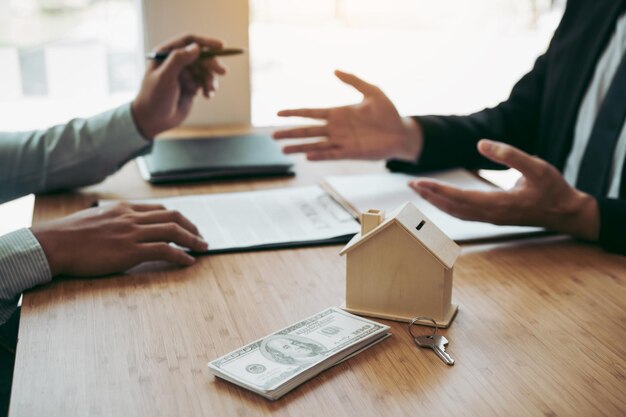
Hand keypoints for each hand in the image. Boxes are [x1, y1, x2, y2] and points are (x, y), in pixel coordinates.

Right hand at [30, 202, 208, 276]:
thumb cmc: (68, 235)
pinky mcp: (131, 250)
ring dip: (192, 240)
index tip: (185, 225)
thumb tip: (119, 228)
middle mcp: (131, 217)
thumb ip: (112, 220)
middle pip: (172, 216)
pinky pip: (164, 250)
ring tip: (203, 248)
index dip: (176, 218)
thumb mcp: (94, 218)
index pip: (159, 209)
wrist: (54, 244)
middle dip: (191, 226)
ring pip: (173, 231)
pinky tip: (189, 261)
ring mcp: (132, 233)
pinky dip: (181, 255)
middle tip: (201, 236)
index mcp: (123, 208)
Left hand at [132, 34, 227, 137]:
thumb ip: (178, 60)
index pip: (189, 41)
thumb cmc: (154, 97)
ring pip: (205, 70)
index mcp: (166, 53)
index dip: (206, 42)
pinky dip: (209, 88)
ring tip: (210, 90)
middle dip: (212, 64)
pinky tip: (207, 96)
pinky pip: (205, 82)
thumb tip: (197, 47)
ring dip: (210, 79)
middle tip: (223, 72)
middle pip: (201, 56)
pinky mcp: (191, 86)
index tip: (221, 46)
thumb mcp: (165, 77)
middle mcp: (176, 61)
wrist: (154, 120)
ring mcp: (185, 74)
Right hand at [273, 70, 422, 160]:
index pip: (311, 113)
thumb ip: (353, 81)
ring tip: (283, 149)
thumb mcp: (372, 92)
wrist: (402, 133)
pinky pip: (331, 154)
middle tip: (273, 136)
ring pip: (315, 144)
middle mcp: (336, 129)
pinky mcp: (350, 153)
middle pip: (308, 131)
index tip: (279, 113)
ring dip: (300, 147)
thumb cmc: (389, 113)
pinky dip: (320, 155)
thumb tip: (334, 70)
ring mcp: (342, 142)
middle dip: (291, 133)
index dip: (295, 113)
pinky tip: (307, 156)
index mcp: (338, 113)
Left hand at [409, 139, 599, 240]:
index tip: (420, 183)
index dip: (438, 190)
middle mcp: (491, 215)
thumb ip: (509, 154)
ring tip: (419, 191)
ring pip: (456, 213)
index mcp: (499, 204)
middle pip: (452, 207)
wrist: (566, 213)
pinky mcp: (493, 217)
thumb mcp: (536, 166)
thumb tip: (480, 143)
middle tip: (410, 184)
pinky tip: (440, 199)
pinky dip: (448, 206)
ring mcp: (491, 218)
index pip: (460, 198)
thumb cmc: (553, 189)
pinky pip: (464, 214)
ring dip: (436, 202)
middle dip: (430, 196)